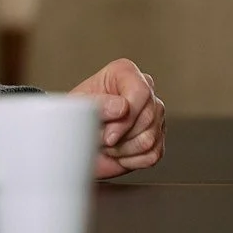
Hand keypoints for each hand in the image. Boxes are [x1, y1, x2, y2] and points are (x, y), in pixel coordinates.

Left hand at [69, 58, 165, 178]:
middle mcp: (145, 90)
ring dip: (121, 149)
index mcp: (124, 73)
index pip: (140, 91)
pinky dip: (130, 160)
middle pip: (147, 118)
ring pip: (149, 139)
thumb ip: (99, 104)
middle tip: (99, 137)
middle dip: (118, 135)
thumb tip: (122, 107)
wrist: (75, 138)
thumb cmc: (74, 115)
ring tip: (105, 143)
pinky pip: (152, 154)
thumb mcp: (78, 106)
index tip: (107, 134)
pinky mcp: (158, 138)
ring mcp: (154, 115)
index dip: (125, 117)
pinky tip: (116, 152)